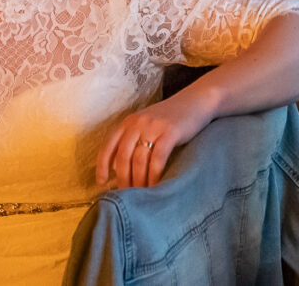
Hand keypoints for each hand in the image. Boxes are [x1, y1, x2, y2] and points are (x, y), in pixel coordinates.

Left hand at [96, 90, 214, 188]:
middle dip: (123, 179)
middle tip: (128, 196)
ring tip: (142, 196)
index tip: (102, 182)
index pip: (108, 145)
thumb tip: (116, 168)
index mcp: (128, 122)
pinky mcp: (171, 132)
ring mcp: (153, 127)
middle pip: (123, 156)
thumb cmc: (170, 119)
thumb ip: (131, 142)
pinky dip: (154, 175)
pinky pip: (158, 158)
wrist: (196, 101)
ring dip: (139, 181)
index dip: (102, 165)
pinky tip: (156, 187)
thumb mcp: (146, 126)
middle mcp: (137, 123)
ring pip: (139, 159)